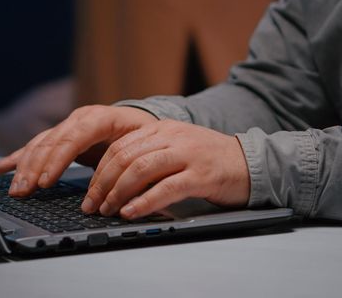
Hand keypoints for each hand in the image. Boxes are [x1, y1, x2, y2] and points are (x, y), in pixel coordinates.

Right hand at [0, 105, 157, 195]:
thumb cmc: (144, 136)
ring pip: (39, 145)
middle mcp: (79, 118)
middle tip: (24, 191)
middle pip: (50, 143)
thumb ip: (124, 163)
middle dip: (34, 169)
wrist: (141, 121)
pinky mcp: (59, 135)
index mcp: (99, 118)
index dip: (56, 161)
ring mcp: (67, 125)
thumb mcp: (141, 146)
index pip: (72, 139)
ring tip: (15, 188)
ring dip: (23, 168)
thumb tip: (110, 190)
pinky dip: (16, 158)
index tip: (46, 183)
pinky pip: (34, 146)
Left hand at [82, 120, 249, 218]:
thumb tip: (114, 182)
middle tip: (93, 205)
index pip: (120, 146)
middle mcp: (172, 137)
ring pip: (141, 169)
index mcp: (162, 129)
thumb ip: (149, 157)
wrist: (251, 162)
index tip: (90, 192)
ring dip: (118, 193)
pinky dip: (144, 202)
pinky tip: (131, 213)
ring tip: (108, 210)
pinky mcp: (201, 175)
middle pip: (125, 157)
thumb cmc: (209, 161)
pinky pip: (166, 188)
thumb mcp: (176, 149)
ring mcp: (187, 154)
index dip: (100, 171)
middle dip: (103, 184)